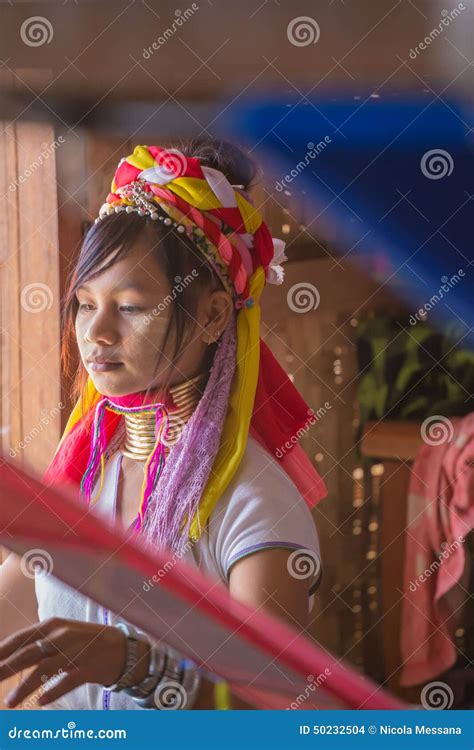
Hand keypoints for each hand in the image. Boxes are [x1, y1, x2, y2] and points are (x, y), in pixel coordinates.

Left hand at [0, 617, 130, 707]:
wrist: (121, 647)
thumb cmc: (85, 642)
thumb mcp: (61, 634)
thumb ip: (37, 642)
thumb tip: (8, 655)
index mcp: (52, 626)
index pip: (20, 639)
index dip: (2, 651)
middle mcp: (62, 636)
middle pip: (27, 654)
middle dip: (5, 669)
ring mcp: (76, 652)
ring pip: (44, 669)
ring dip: (25, 687)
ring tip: (9, 702)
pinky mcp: (89, 668)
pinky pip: (67, 681)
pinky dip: (53, 691)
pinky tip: (41, 702)